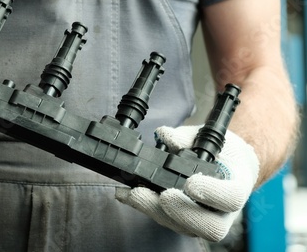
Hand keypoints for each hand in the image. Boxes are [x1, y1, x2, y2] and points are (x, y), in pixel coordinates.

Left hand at [116, 125, 258, 240]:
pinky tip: (127, 195)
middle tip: (162, 196)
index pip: (231, 197)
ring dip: (155, 211)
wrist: (226, 167)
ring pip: (184, 227)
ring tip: (134, 194)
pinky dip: (145, 207)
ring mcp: (204, 220)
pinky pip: (166, 221)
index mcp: (237, 187)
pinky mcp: (184, 222)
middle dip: (181, 212)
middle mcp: (224, 212)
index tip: (190, 183)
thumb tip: (166, 136)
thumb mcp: (209, 138)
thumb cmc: (220, 153)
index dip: (212, 193)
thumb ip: (188, 137)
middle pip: (209, 225)